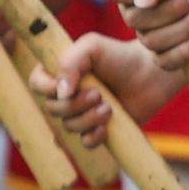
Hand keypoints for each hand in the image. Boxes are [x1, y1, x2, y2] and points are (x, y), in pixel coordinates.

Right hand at [27, 31, 184, 143]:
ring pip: (69, 127)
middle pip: (53, 109)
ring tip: (109, 107)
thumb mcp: (92, 47)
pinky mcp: (99, 129)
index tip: (66, 86)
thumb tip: (59, 93)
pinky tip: (107, 126)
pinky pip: (84, 143)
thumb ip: (69, 62)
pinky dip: (93, 137)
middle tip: (99, 94)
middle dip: (74, 105)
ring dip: (88, 119)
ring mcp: (82, 113)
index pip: (36, 83)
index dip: (45, 88)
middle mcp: (68, 94)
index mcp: (61, 72)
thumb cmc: (121, 56)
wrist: (152, 72)